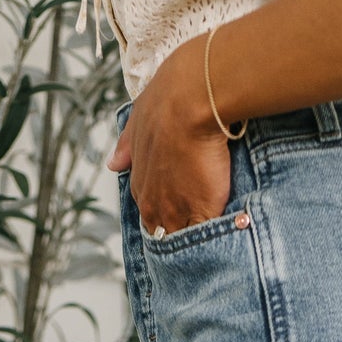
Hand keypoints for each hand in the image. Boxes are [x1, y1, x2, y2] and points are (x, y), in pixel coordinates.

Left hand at [106, 35, 233, 236]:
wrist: (188, 101)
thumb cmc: (166, 103)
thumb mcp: (137, 122)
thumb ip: (127, 146)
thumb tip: (113, 163)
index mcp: (140, 186)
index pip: (151, 216)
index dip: (168, 216)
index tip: (182, 213)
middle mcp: (154, 205)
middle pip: (166, 235)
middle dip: (180, 234)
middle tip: (197, 232)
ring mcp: (177, 213)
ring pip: (186, 241)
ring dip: (197, 240)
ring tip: (213, 240)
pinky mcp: (202, 213)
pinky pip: (208, 237)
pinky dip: (217, 238)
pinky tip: (227, 232)